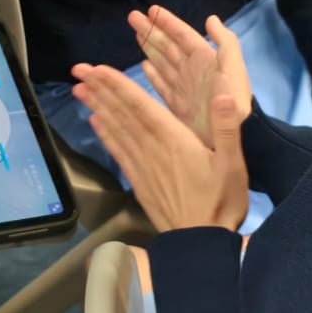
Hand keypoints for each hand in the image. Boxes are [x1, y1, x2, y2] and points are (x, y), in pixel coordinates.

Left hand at [72, 63, 248, 232]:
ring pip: (116, 130)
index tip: (98, 69)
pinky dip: (105, 135)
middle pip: (122, 114)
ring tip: (80, 89)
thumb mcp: (233, 164)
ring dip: (97, 107)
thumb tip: (224, 92)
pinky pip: (118, 152)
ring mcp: (142, 166)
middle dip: (100, 90)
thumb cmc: (221, 202)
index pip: (140, 106)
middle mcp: (152, 149)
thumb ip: (226, 127)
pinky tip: (95, 122)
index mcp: (174, 140)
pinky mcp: (139, 181)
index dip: (118, 86)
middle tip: (79, 70)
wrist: (200, 243)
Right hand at [129, 6, 251, 147]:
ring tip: (135, 34)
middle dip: (151, 31)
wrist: (232, 139)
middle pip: (167, 46)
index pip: (182, 36)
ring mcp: (183, 89)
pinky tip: (143, 66)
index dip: (167, 22)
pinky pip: (161, 85)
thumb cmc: (233, 103)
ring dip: (149, 48)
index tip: (150, 9)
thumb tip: (211, 19)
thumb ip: (226, 43)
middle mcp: (192, 71)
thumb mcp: (233, 71)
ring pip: (162, 63)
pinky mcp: (177, 106)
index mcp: (204, 60)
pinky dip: (152, 75)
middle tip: (132, 17)